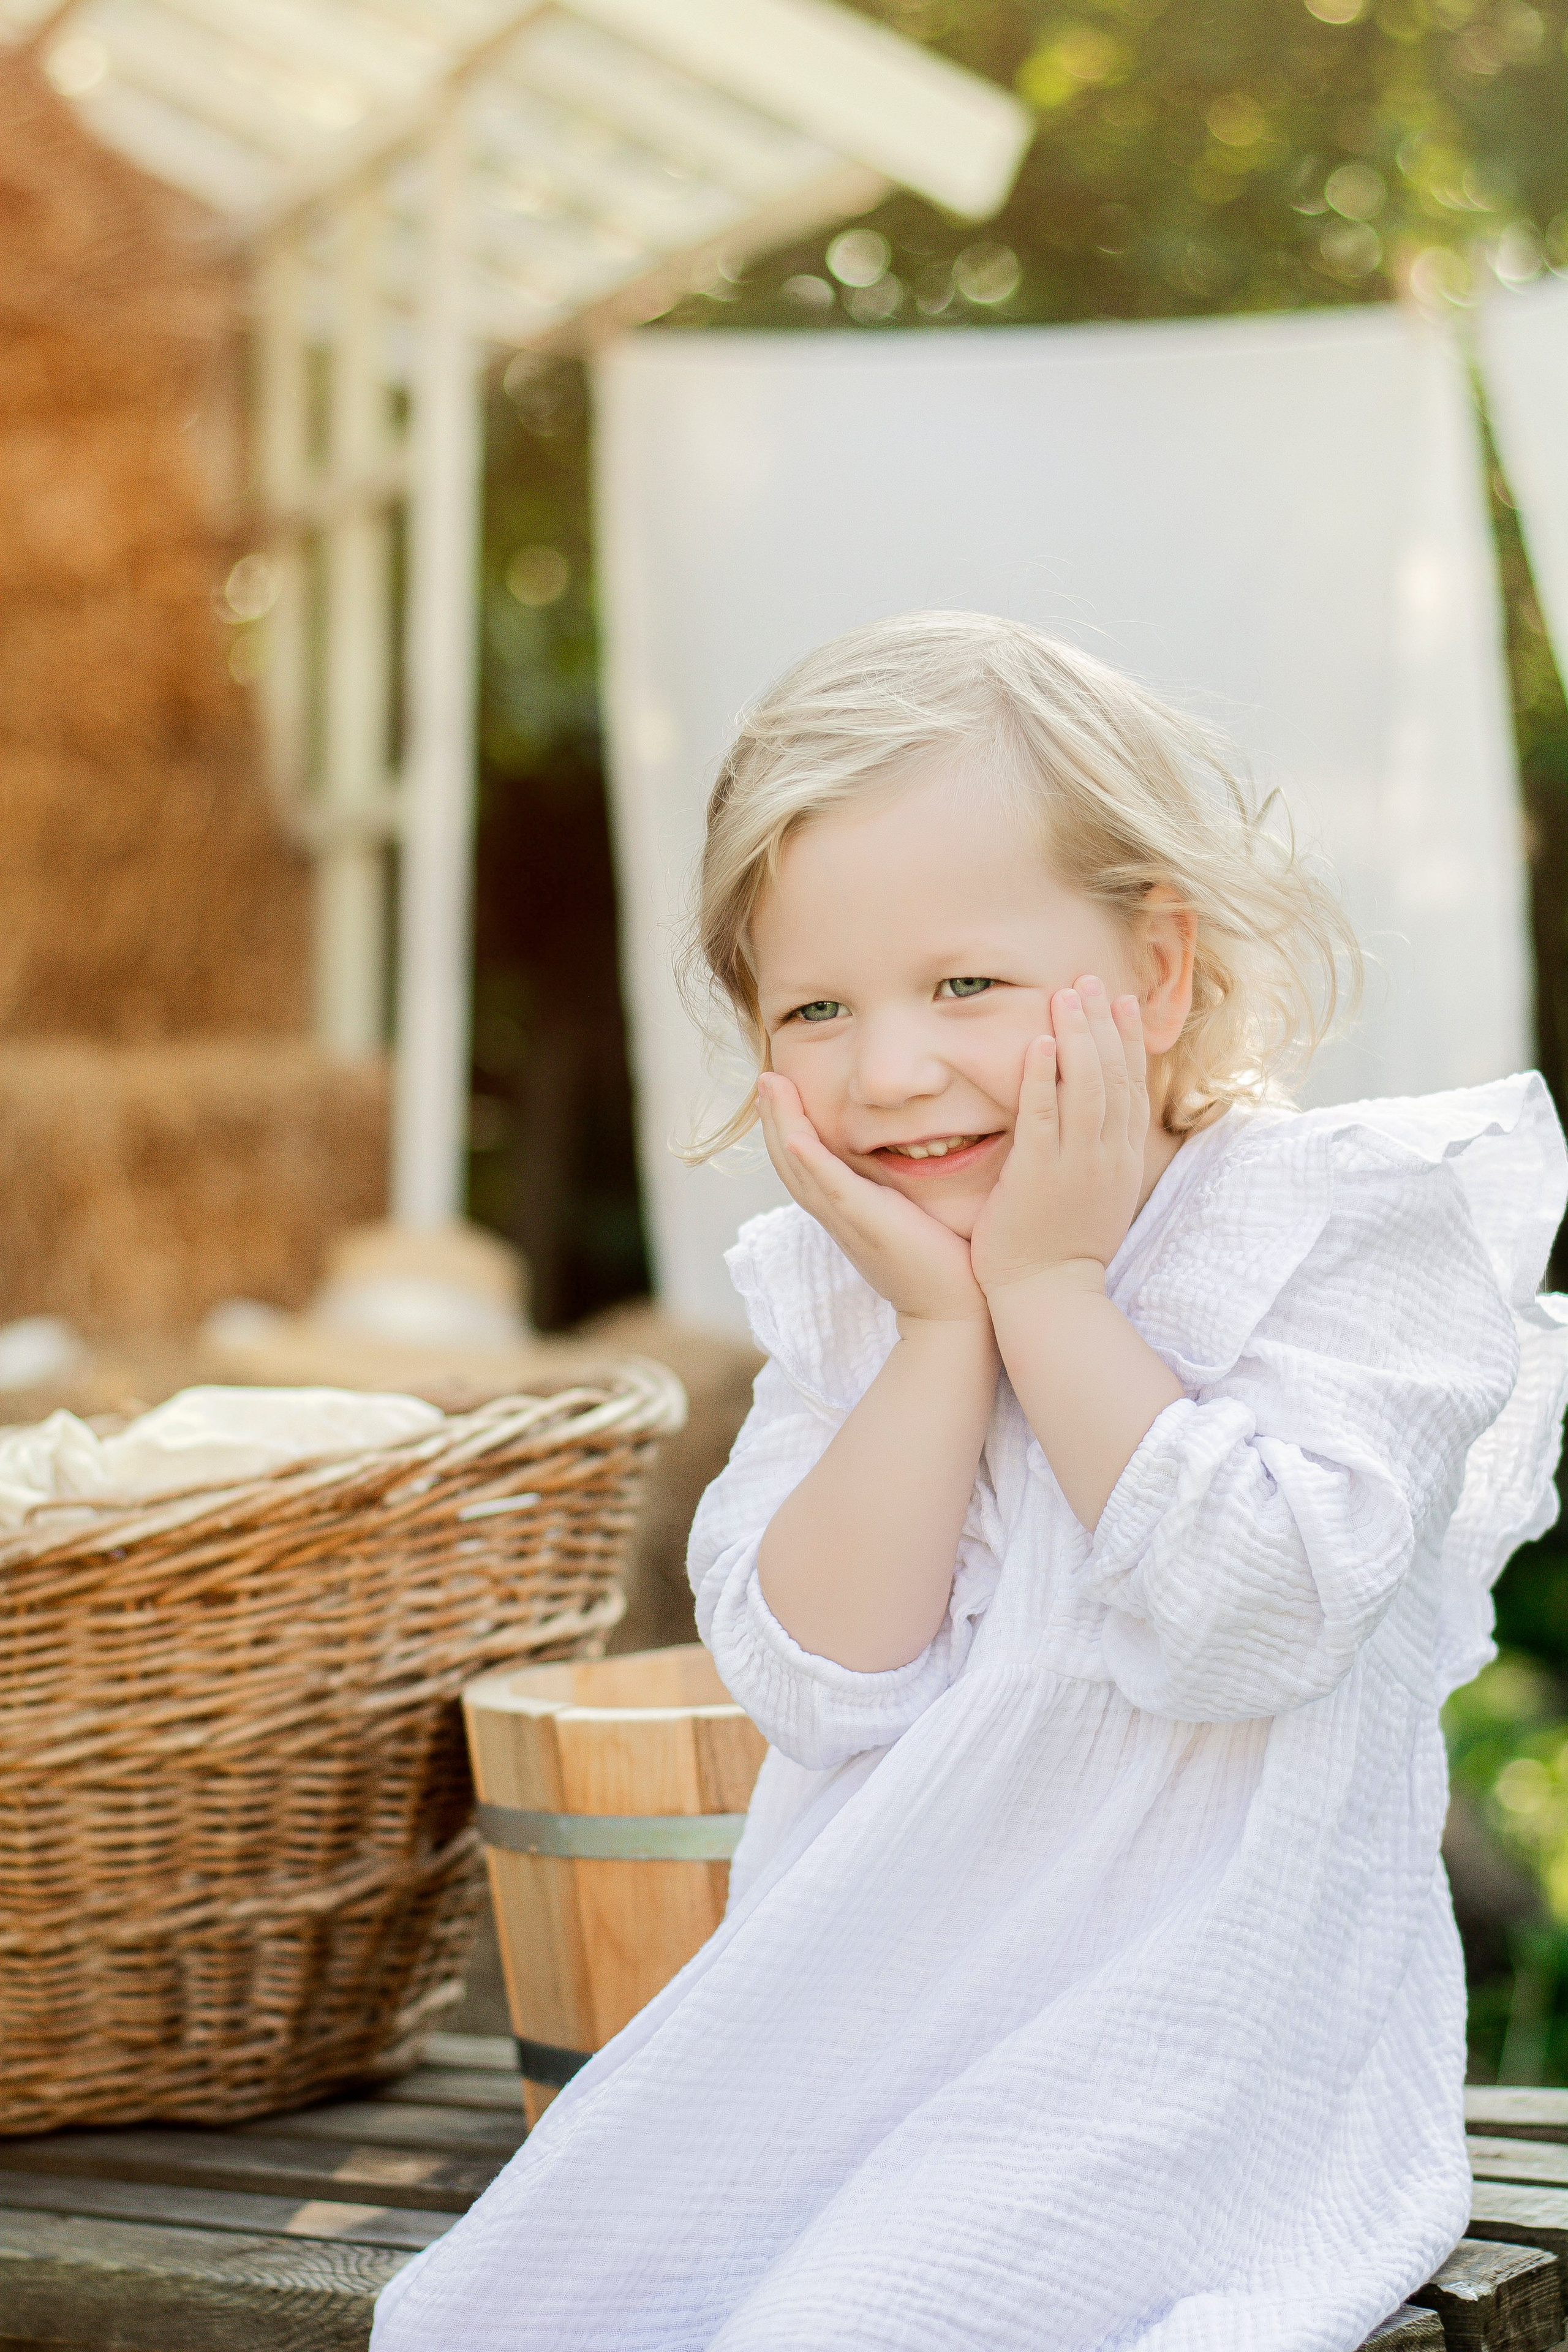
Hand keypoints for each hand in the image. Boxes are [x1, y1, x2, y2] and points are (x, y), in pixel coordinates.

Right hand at [757, 1074, 989, 1328]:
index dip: (786, 1125)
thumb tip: (908, 1156)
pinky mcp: (867, 1222)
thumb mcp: (908, 1214)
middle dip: (774, 1117)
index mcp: (844, 1208)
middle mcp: (836, 1213)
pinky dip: (810, 1161)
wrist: (952, 1311)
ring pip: (799, 1167)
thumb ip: (897, 1188)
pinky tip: (796, 1136)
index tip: (780, 1089)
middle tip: (765, 1078)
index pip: (803, 1162)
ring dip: (780, 1125)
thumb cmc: (940, 1261)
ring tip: (769, 1086)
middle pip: (789, 1160)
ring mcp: (847, 1218)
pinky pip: (831, 1188)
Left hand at [969, 978, 1149, 1300]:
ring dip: (1077, 1037)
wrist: (1049, 1297)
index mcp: (1122, 1160)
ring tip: (1067, 995)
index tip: (1120, 1002)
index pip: (1133, 1087)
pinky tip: (1039, 1042)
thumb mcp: (1097, 1196)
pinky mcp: (1039, 1176)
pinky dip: (1043, 1077)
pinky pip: (1044, 1117)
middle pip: (1115, 1076)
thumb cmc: (1063, 1249)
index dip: (1127, 1041)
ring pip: (1087, 1087)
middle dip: (1103, 1024)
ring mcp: (1077, 1165)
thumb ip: (1098, 1155)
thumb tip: (1098, 1124)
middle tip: (1090, 981)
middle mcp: (1108, 1157)